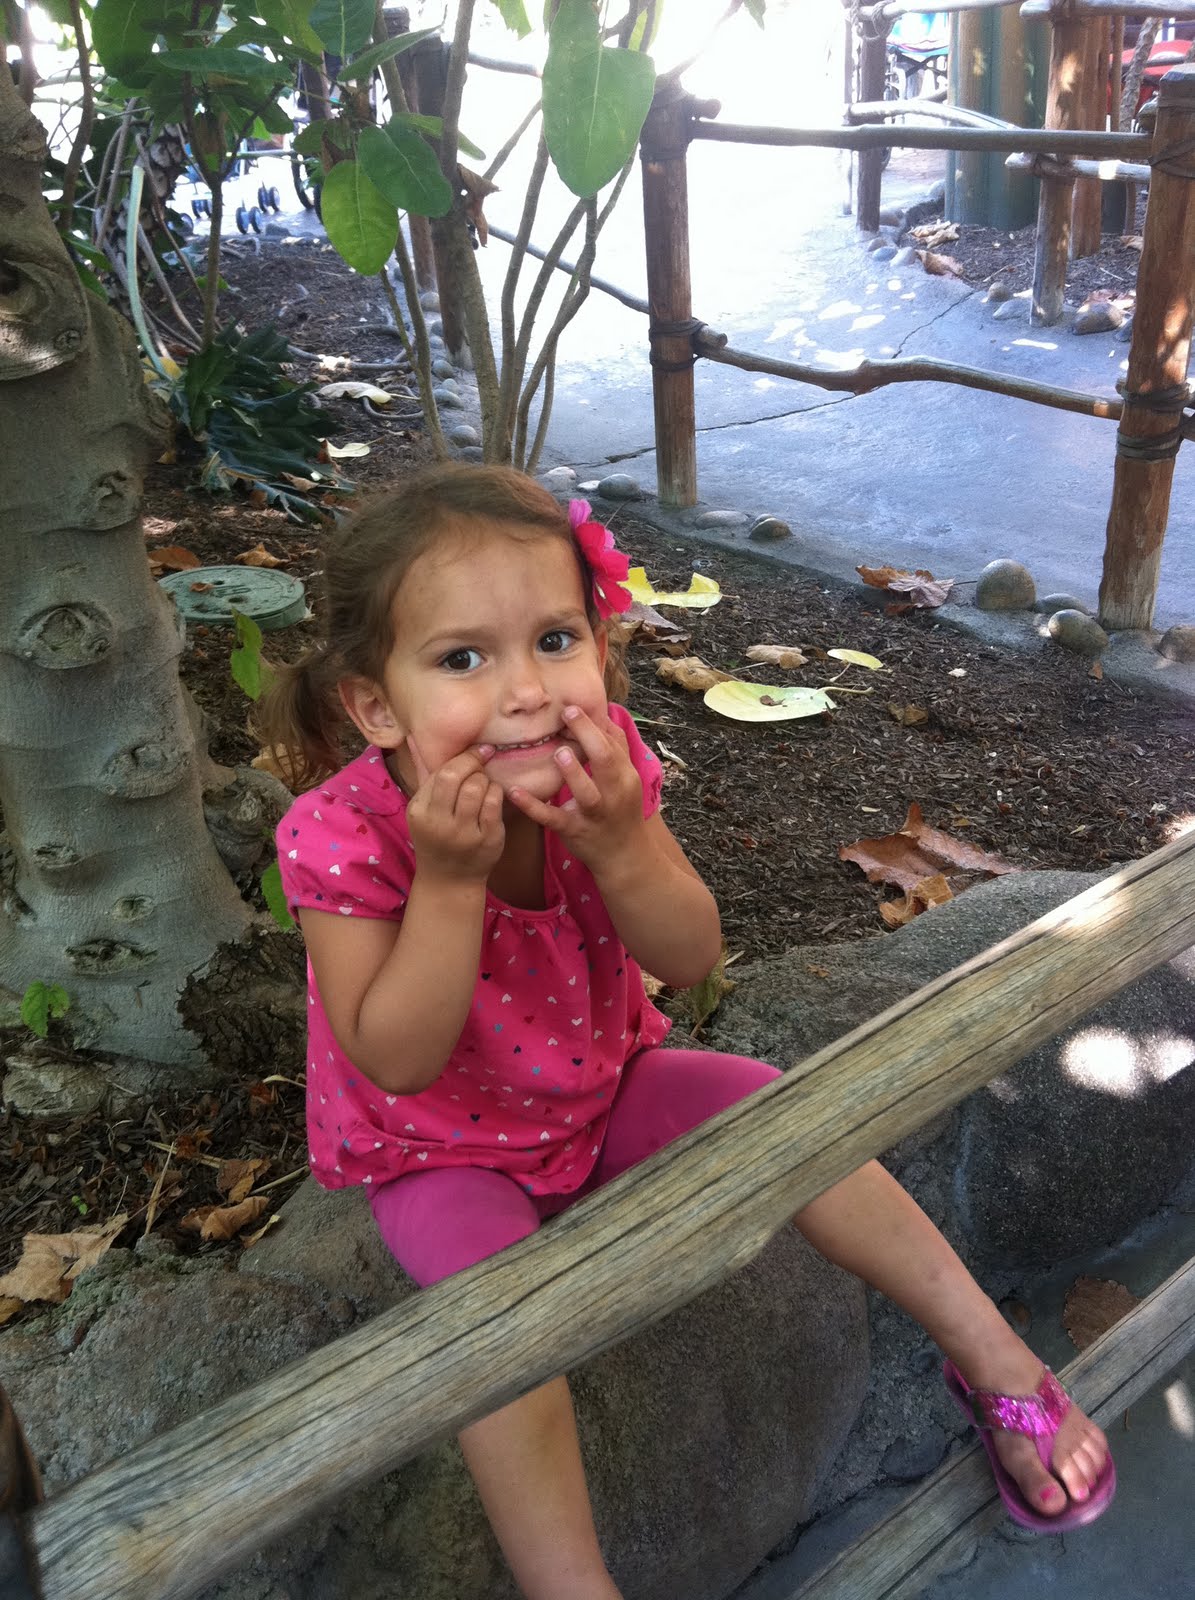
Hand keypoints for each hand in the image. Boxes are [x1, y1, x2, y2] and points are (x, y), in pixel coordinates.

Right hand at [405, 737, 505, 882]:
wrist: (449, 879)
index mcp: (419, 811)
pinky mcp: (487, 840)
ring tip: (484, 784)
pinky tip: (492, 797)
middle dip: (474, 764)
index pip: (441, 773)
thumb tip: (414, 738)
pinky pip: (495, 804)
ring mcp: (464, 833)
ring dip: (486, 779)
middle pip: (457, 777)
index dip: (463, 758)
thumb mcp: (422, 809)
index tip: (478, 750)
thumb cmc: (435, 837)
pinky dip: (497, 793)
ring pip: (479, 788)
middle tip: (481, 763)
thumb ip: (424, 774)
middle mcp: (439, 823)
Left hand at [508, 705, 643, 871]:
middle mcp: (613, 793)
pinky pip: (552, 817)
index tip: (573, 706)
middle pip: (605, 760)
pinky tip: (514, 790)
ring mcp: (593, 814)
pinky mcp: (573, 831)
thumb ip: (616, 748)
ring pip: (586, 792)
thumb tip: (603, 715)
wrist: (624, 856)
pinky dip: (533, 805)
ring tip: (557, 752)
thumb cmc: (621, 811)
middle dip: (587, 735)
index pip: (613, 744)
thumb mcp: (627, 780)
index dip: (594, 724)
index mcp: (625, 776)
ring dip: (572, 772)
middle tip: (567, 713)